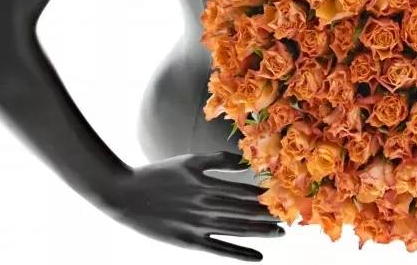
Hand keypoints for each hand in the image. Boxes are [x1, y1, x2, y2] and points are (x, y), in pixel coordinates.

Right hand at [103, 152, 284, 260]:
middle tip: (290, 216)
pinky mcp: (189, 242)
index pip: (244, 191)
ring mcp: (197, 225)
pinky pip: (219, 249)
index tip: (284, 195)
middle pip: (244, 211)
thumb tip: (244, 162)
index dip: (265, 194)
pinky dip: (239, 254)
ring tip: (280, 232)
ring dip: (260, 232)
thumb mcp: (189, 160)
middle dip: (268, 214)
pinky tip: (257, 256)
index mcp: (206, 183)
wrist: (127, 194)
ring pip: (236, 230)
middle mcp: (205, 205)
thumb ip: (217, 160)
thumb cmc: (160, 173)